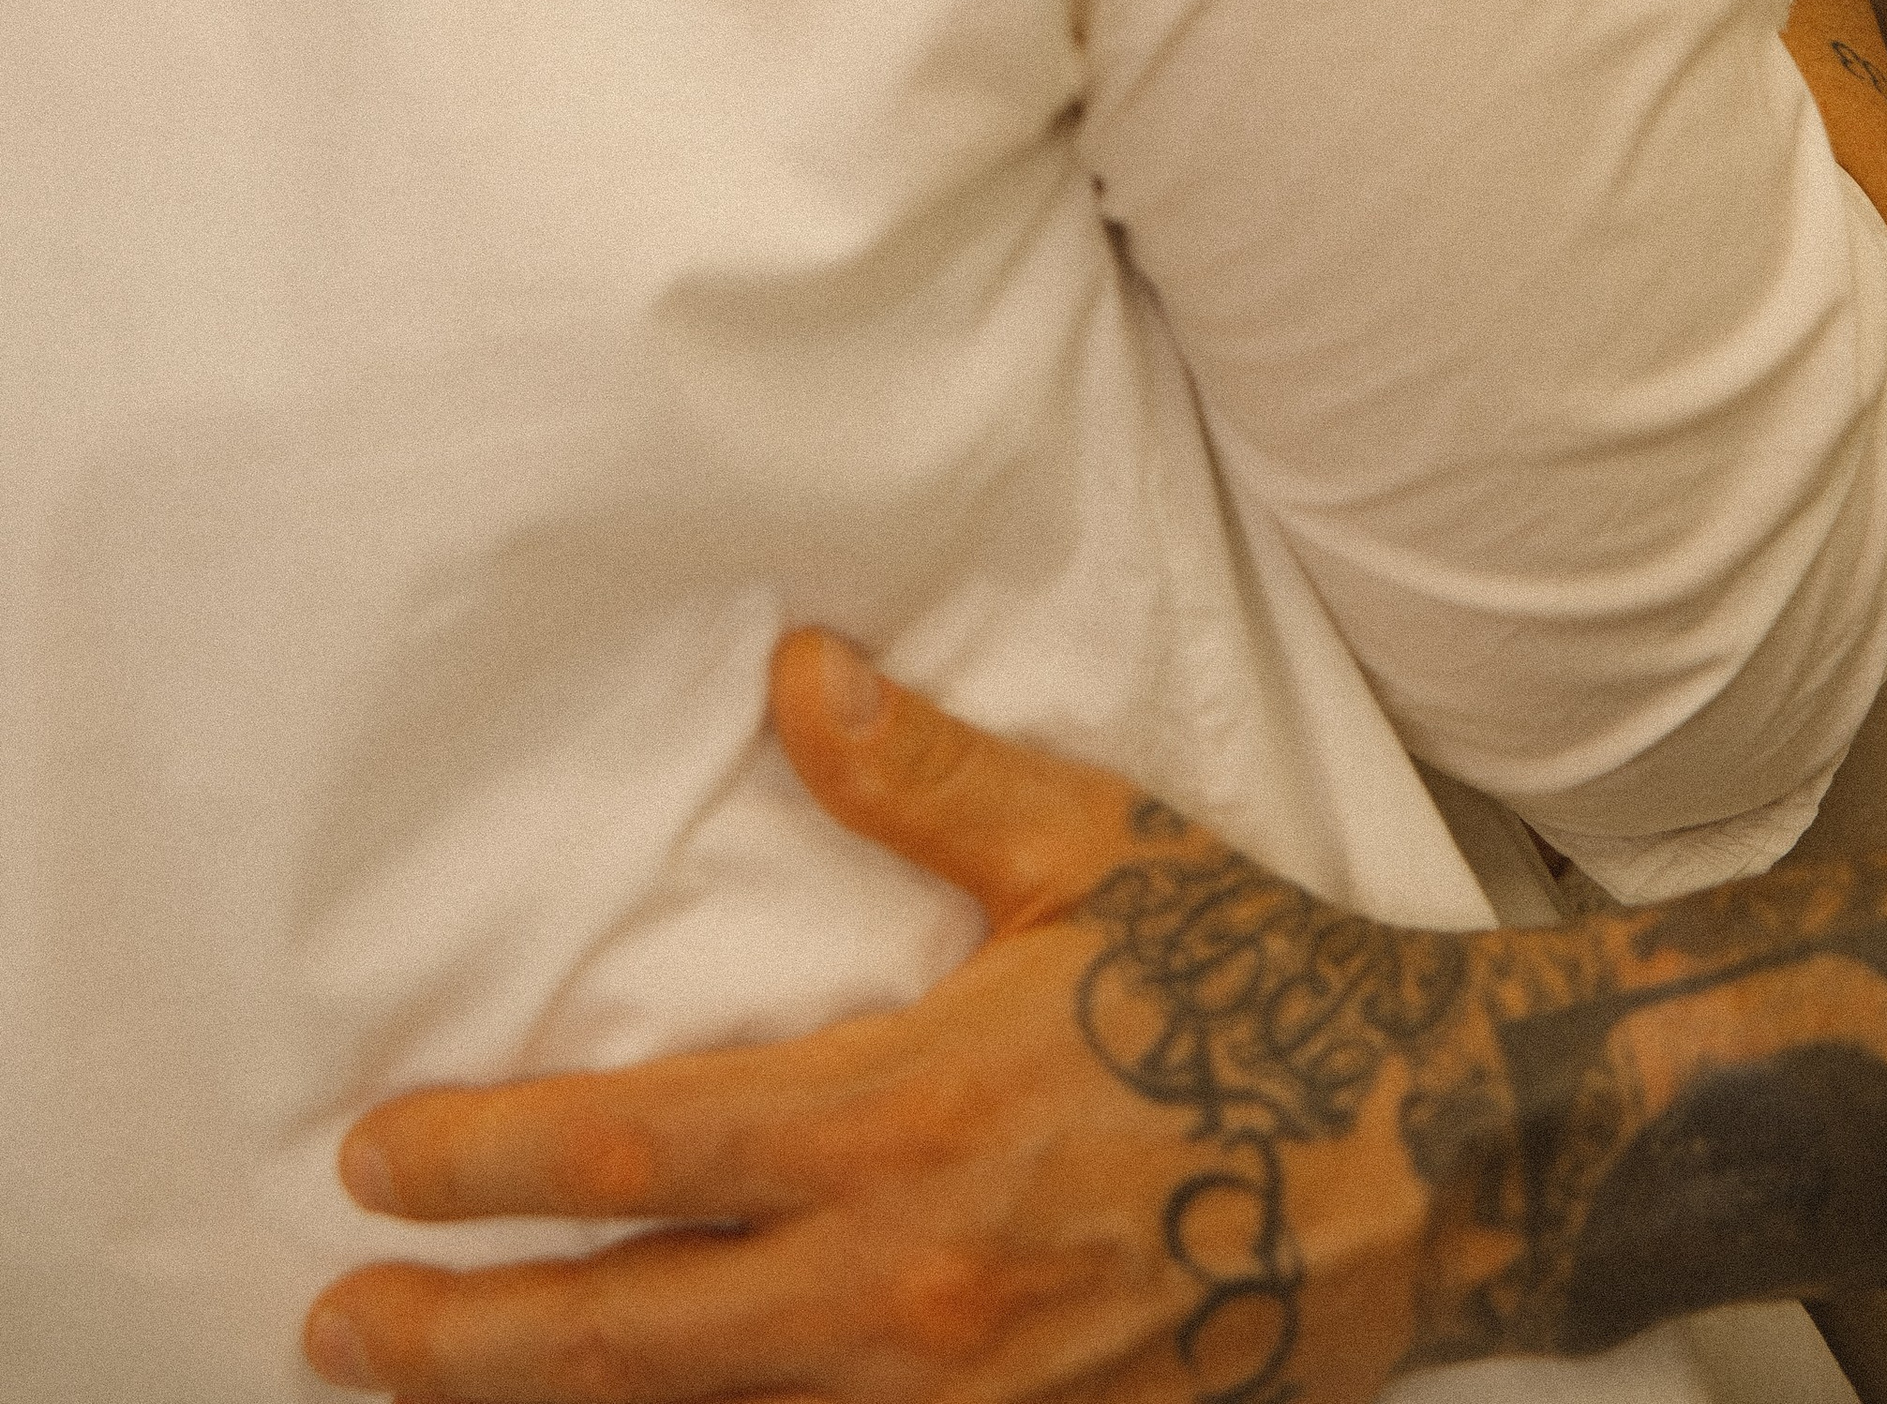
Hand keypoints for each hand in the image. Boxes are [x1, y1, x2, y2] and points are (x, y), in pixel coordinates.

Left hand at [303, 635, 1453, 1403]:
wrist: (1425, 1164)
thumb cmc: (1252, 992)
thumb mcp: (1093, 853)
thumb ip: (924, 778)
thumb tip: (792, 674)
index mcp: (912, 1119)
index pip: (648, 1152)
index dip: (491, 1165)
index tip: (374, 1161)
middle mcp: (908, 1286)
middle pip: (632, 1339)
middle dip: (466, 1344)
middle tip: (342, 1327)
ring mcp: (959, 1399)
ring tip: (449, 1392)